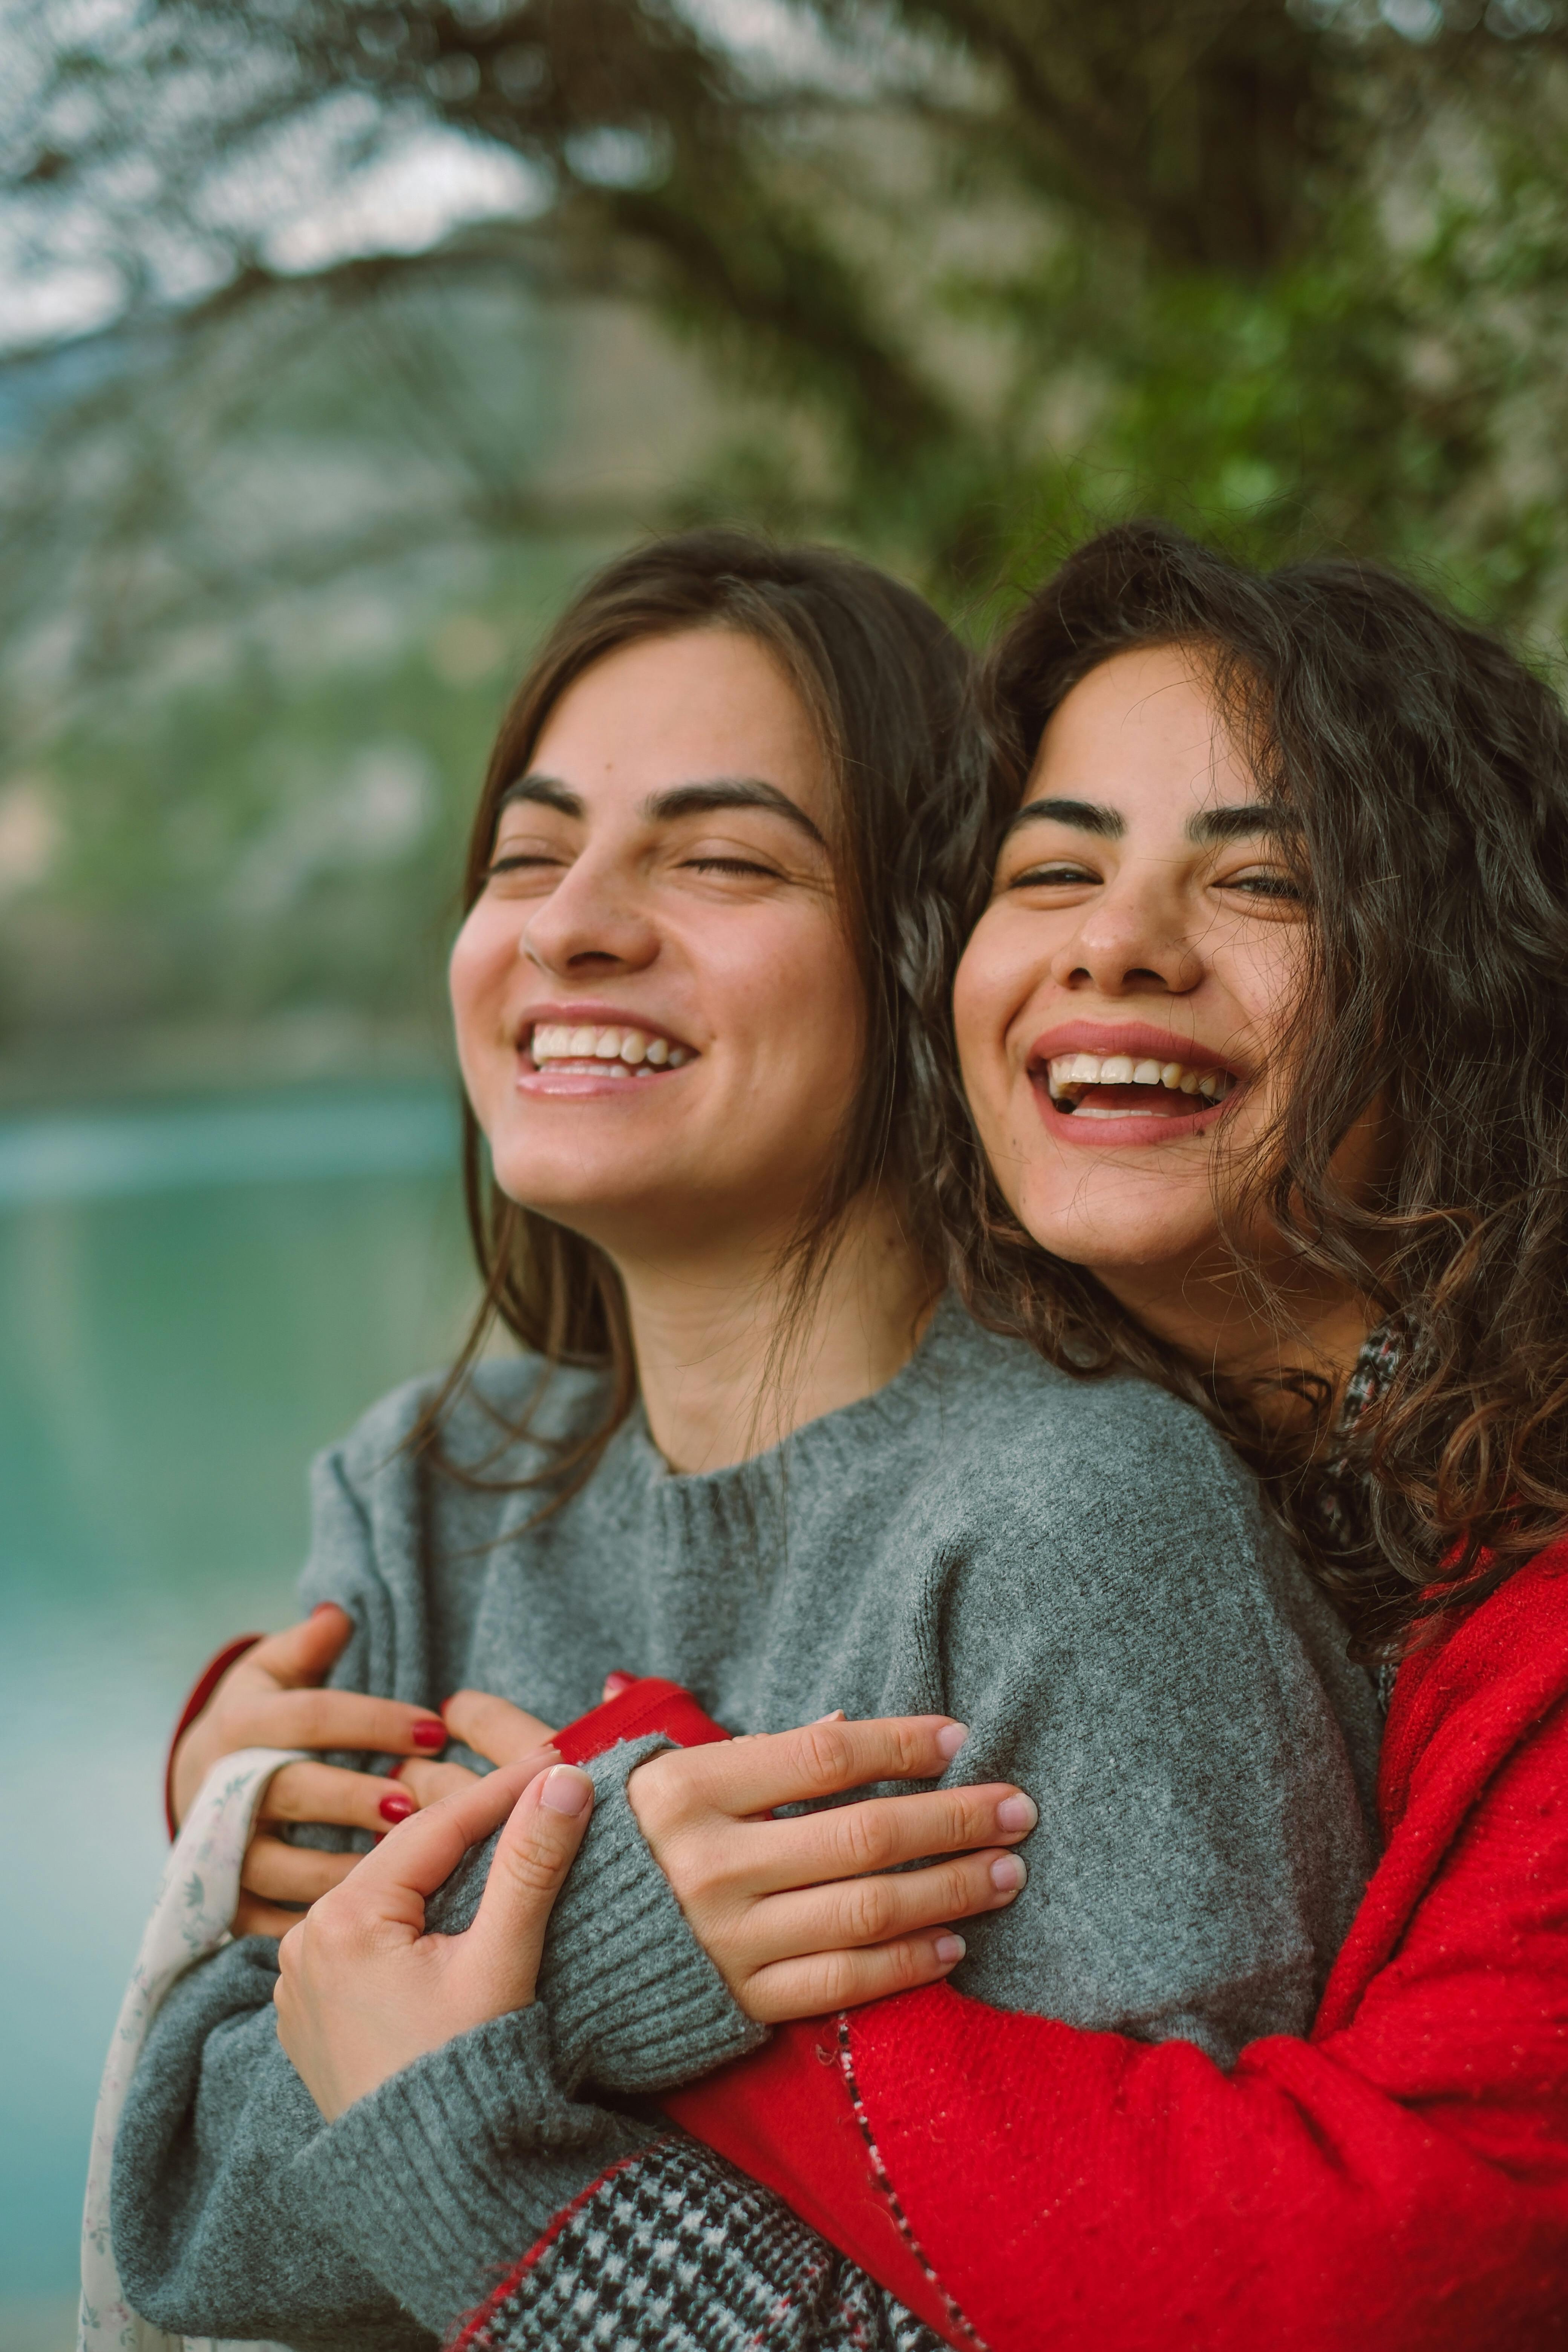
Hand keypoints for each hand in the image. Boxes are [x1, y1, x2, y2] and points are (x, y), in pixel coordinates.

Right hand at [171, 1606, 476, 1936]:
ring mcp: (219, 1851)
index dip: (374, 1721)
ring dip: (342, 1866)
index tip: (437, 1727)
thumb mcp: (273, 1672)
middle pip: (290, 1790)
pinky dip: (316, 1919)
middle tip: (415, 1803)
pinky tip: (369, 1919)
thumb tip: (340, 1615)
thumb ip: (307, 1646)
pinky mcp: (226, 1904)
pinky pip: (269, 1920)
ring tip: (404, 1868)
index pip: (309, 1717)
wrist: (199, 1787)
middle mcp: (220, 1790)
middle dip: (354, 1797)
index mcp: (237, 1726)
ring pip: (280, 1864)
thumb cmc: (262, 1721)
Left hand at [274, 1756, 595, 2119]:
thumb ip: (530, 1863)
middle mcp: (304, 1943)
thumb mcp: (503, 1960)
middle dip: (475, 1826)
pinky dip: (415, 1918)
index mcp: (342, 1920)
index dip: (502, 1788)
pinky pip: (369, 1940)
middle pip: (408, 1859)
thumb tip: (565, 1780)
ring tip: (506, 1838)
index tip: (556, 1757)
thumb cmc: (464, 2075)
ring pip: (388, 1896)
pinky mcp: (313, 2014)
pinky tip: (456, 1909)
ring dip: (444, 1871)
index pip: (436, 1827)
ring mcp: (300, 1982)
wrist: (430, 2185)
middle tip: (537, 1788)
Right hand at [627, 1715, 1036, 2021]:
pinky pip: (842, 1984)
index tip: (959, 1737)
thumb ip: (751, 1755)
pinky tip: (955, 1943)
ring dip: (950, 1889)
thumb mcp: (658, 1777)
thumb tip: (845, 1722)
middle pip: (862, 1835)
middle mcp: (708, 1864)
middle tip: (1019, 1807)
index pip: (822, 1756)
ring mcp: (725, 1939)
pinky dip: (907, 1964)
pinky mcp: (737, 2003)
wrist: (545, 1952)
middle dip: (954, 1819)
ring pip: (867, 1910)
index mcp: (685, 1791)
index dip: (900, 1744)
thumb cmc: (617, 1846)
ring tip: (1008, 1870)